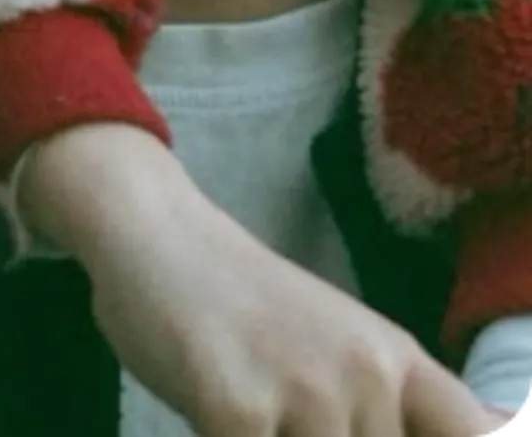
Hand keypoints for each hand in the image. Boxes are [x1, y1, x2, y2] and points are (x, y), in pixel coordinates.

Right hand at [18, 122, 500, 435]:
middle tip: (280, 408)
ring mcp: (305, 390)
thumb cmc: (242, 302)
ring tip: (248, 412)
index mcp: (398, 362)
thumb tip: (496, 433)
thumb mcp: (341, 347)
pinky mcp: (237, 407)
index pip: (474, 435)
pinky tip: (212, 412)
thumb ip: (398, 406)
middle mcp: (367, 374)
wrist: (152, 231)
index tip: (371, 424)